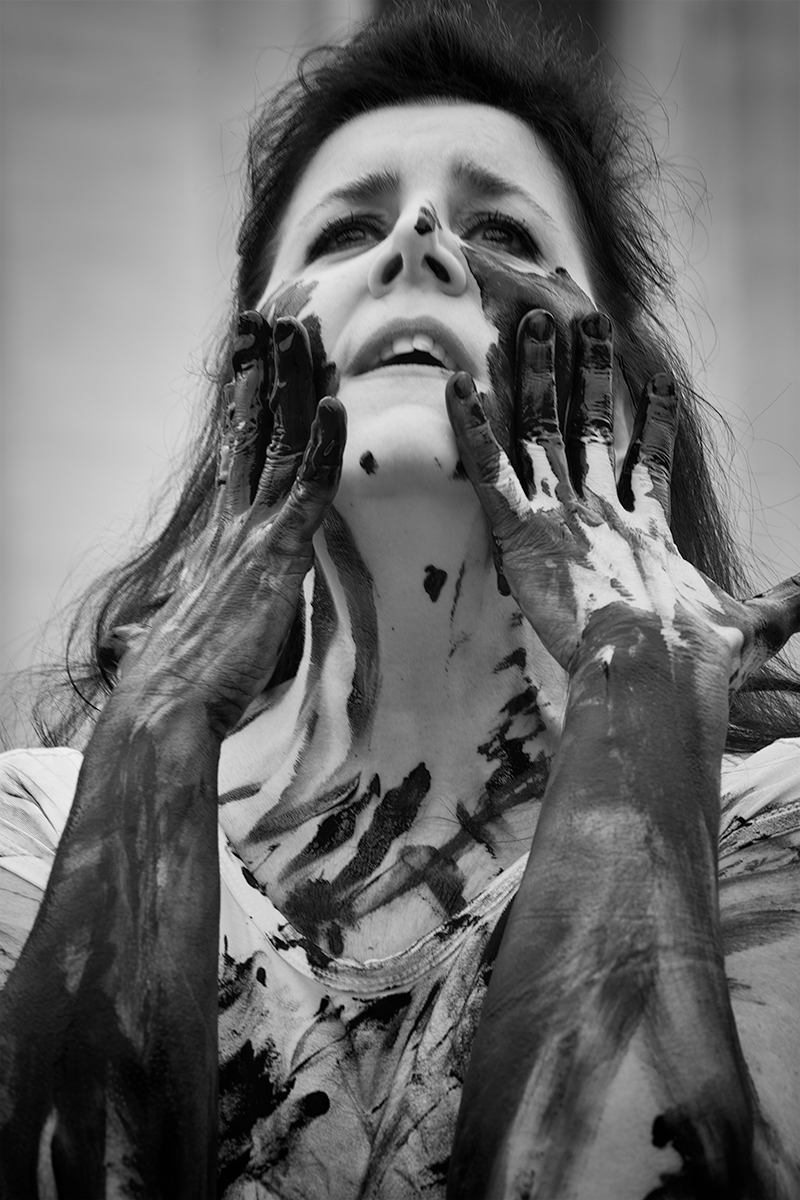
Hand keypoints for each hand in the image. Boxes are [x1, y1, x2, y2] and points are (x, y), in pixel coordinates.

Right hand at [116, 310, 345, 735]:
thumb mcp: (209, 629)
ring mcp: (253, 535)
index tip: (256, 369)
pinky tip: (335, 402)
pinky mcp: (276, 557)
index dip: (250, 410)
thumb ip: (224, 602)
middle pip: (257, 434)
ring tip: (305, 334)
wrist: (167, 707)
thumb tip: (227, 606)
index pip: (239, 458)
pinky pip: (307, 489)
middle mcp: (234, 524)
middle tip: (278, 326)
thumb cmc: (187, 683)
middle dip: (270, 375)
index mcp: (220, 538)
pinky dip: (323, 444)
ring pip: (282, 444)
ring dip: (295, 386)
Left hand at [447, 308, 799, 685]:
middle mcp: (603, 510)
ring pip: (541, 431)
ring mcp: (562, 515)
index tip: (659, 382)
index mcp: (649, 529)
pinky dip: (470, 428)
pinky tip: (455, 385)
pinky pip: (487, 470)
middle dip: (590, 373)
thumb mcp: (755, 623)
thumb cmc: (700, 653)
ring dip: (537, 377)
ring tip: (534, 326)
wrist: (656, 666)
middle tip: (587, 326)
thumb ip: (791, 600)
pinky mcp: (523, 530)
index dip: (654, 421)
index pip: (650, 460)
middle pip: (590, 427)